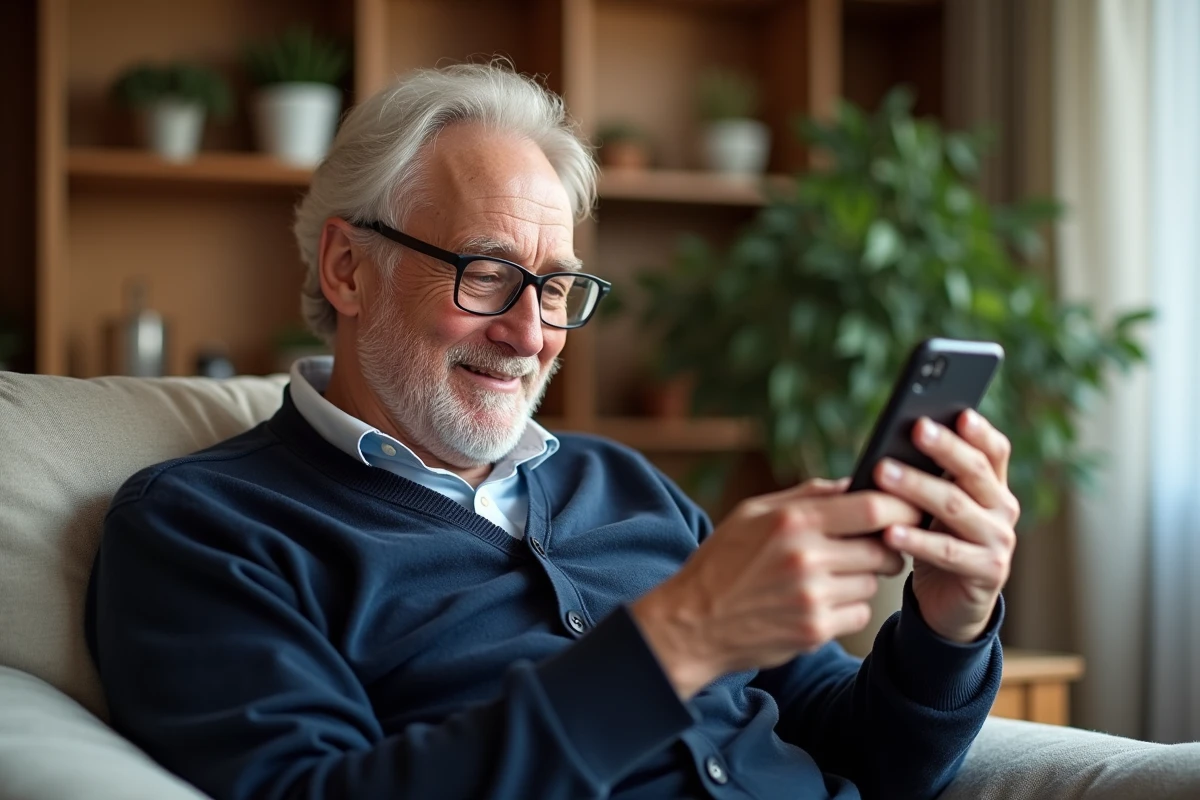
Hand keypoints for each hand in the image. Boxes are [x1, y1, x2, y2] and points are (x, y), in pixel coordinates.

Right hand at [630, 479, 916, 699]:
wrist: (693, 623)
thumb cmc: (721, 562)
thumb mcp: (752, 513)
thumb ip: (806, 496)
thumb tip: (854, 483)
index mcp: (793, 522)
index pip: (873, 507)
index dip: (902, 506)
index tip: (911, 506)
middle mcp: (806, 558)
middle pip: (883, 548)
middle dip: (886, 546)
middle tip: (872, 546)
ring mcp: (813, 598)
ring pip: (873, 583)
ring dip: (862, 578)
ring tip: (829, 575)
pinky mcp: (815, 631)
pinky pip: (859, 614)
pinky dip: (848, 608)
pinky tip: (819, 601)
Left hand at [873, 410, 1018, 642]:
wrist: (949, 605)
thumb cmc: (936, 543)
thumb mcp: (934, 508)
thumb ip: (928, 478)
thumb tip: (891, 441)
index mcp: (993, 487)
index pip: (994, 451)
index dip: (979, 431)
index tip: (959, 412)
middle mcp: (1003, 510)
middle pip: (974, 472)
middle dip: (943, 448)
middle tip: (914, 428)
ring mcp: (999, 541)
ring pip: (956, 507)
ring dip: (918, 488)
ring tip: (884, 473)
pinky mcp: (987, 572)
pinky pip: (947, 551)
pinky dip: (916, 540)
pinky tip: (889, 531)